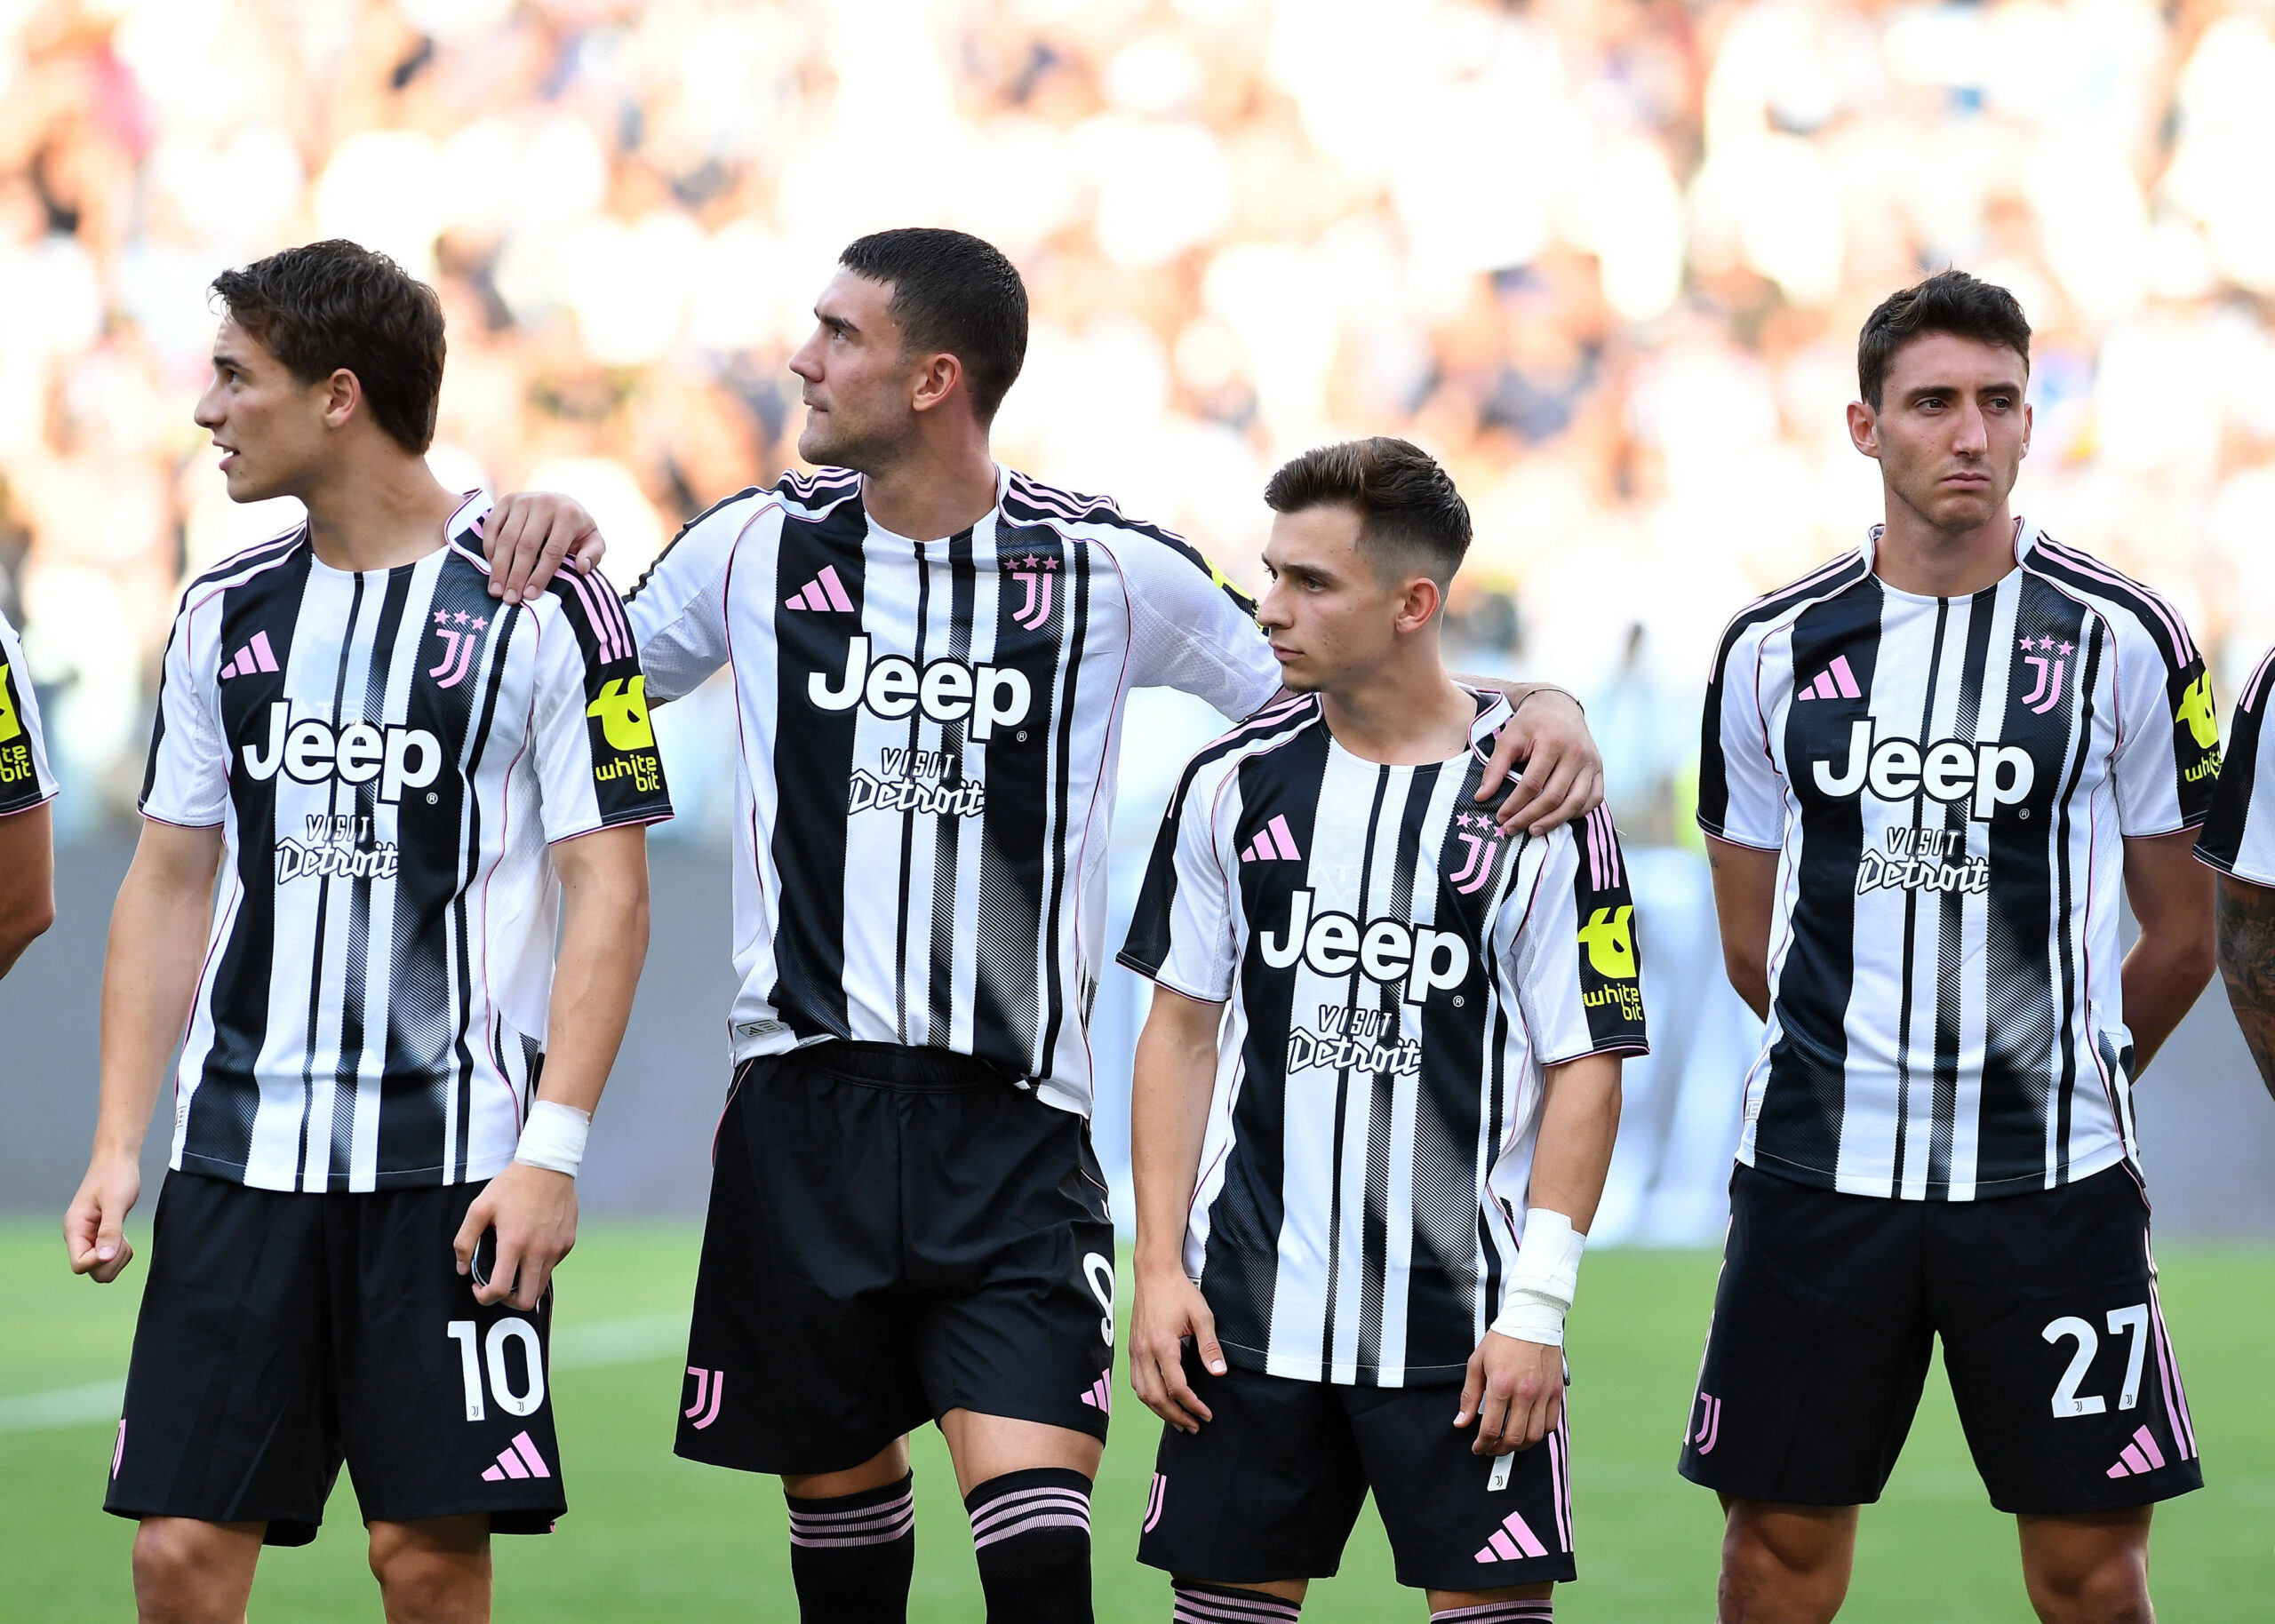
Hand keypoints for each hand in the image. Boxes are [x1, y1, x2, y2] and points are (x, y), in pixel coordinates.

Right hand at [65, 1152, 141, 1282]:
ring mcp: (89, 1238)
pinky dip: (120, 1251)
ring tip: (123, 1234)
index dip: (99, 1261)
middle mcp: (78, 1237)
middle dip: (112, 1261)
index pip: (80, 1265)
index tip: (115, 1242)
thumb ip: (110, 1230)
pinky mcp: (100, 1237)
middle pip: (92, 1271)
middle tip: (122, 1238)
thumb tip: (104, 1258)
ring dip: (118, 1256)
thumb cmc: (115, 1176)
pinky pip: (109, 1258)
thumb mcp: (116, 1202)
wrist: (117, 1161)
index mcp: (75, 1229)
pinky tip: (122, 1234)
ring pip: (102, 1267)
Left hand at [453, 1161, 577, 1309]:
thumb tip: (463, 1268)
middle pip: (527, 1300)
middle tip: (499, 1285)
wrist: (548, 1165)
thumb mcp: (479, 1208)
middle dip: (509, 1302)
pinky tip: (532, 1244)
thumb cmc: (512, 1185)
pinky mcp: (568, 1242)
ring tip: (515, 1264)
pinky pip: (553, 1265)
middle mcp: (539, 1251)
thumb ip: (465, 1241)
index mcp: (514, 1244)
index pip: (500, 1290)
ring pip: (541, 1284)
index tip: (479, 1287)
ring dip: (525, 1283)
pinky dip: (540, 1264)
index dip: (485, 1297)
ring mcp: (557, 1248)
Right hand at [480, 494, 603, 604]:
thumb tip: (582, 568)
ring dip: (499, 567)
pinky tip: (491, 567)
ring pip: (507, 538)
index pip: (553, 551)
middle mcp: (544, 503)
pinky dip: (488, 548)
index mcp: (568, 515)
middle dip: (516, 575)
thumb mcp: (592, 540)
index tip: (530, 596)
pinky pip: (492, 526)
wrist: (560, 502)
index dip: (541, 575)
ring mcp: (523, 500)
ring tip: (496, 590)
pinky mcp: (506, 500)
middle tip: (509, 598)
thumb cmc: (576, 529)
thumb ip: (593, 554)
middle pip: (526, 546)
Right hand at [1128, 1263, 1225, 1432]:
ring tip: (1179, 1420)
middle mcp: (1144, 1352)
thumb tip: (1219, 1372)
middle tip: (1194, 1426)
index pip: (1177, 1387)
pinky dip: (1149, 1397)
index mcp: (1162, 1345)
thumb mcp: (1201, 1315)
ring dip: (1161, 1411)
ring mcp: (1135, 1351)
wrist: (1153, 1272)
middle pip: (1156, 1398)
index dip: (1193, 1405)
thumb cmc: (1178, 1291)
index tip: (1207, 1414)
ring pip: (1143, 1393)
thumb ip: (1209, 1346)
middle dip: (1176, 1416)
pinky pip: (1136, 1382)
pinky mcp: (1132, 1348)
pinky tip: (1162, 1400)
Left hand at [1455, 1331, 1563, 1455]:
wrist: (1532, 1320)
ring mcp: (1542, 1394)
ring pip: (1534, 1436)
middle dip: (1499, 1449)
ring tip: (1509, 1443)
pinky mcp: (1555, 1392)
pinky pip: (1550, 1424)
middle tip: (1492, 1449)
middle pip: (1514, 1437)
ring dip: (1520, 1446)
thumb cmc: (1503, 1339)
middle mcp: (1524, 1393)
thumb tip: (1461, 1422)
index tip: (1478, 1448)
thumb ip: (1469, 1395)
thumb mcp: (1477, 1362)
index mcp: (1501, 1385)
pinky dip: (1539, 1434)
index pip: (1491, 1428)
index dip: (1482, 1443)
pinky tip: (1528, 1432)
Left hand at [1476, 690, 1603, 836]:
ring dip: (1554, 821)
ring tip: (1534, 831)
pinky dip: (1577, 813)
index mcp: (1552, 743)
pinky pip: (1594, 798)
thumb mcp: (1509, 739)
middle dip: (1531, 817)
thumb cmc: (1530, 723)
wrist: (1558, 706)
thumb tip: (1481, 797)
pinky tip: (1558, 818)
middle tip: (1512, 829)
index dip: (1515, 805)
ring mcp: (1591, 763)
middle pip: (1554, 797)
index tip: (1501, 818)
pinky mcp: (1599, 769)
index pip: (1532, 784)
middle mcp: (1576, 754)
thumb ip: (1495, 768)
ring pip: (1576, 802)